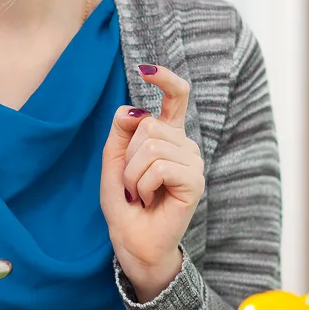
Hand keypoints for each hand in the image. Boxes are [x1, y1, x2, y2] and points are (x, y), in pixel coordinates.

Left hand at [100, 64, 205, 301]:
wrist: (133, 240)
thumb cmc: (125, 203)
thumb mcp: (113, 161)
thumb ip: (119, 133)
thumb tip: (134, 112)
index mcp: (168, 136)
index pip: (176, 97)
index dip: (165, 79)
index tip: (146, 69)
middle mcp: (184, 145)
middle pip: (148, 125)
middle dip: (128, 156)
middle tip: (132, 183)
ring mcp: (192, 162)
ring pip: (151, 145)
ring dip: (133, 174)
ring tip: (140, 193)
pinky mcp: (194, 180)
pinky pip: (158, 167)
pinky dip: (142, 185)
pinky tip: (149, 200)